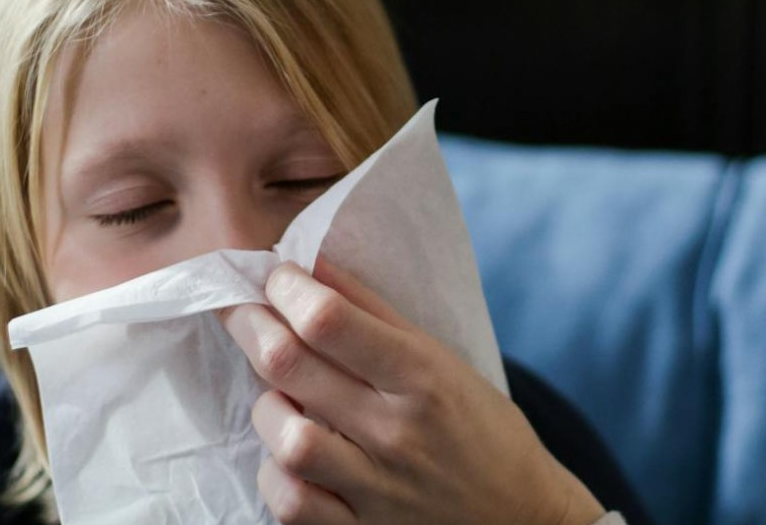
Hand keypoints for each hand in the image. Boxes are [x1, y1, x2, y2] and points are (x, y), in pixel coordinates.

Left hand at [219, 259, 605, 524]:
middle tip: (243, 311)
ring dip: (266, 407)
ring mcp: (377, 488)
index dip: (286, 288)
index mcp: (423, 376)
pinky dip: (276, 475)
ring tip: (277, 395)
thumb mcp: (443, 361)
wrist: (523, 517)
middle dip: (250, 324)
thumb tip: (312, 264)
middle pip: (291, 366)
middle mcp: (397, 431)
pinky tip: (288, 455)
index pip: (330, 320)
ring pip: (285, 438)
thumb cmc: (481, 428)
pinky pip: (290, 503)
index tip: (276, 276)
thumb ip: (375, 314)